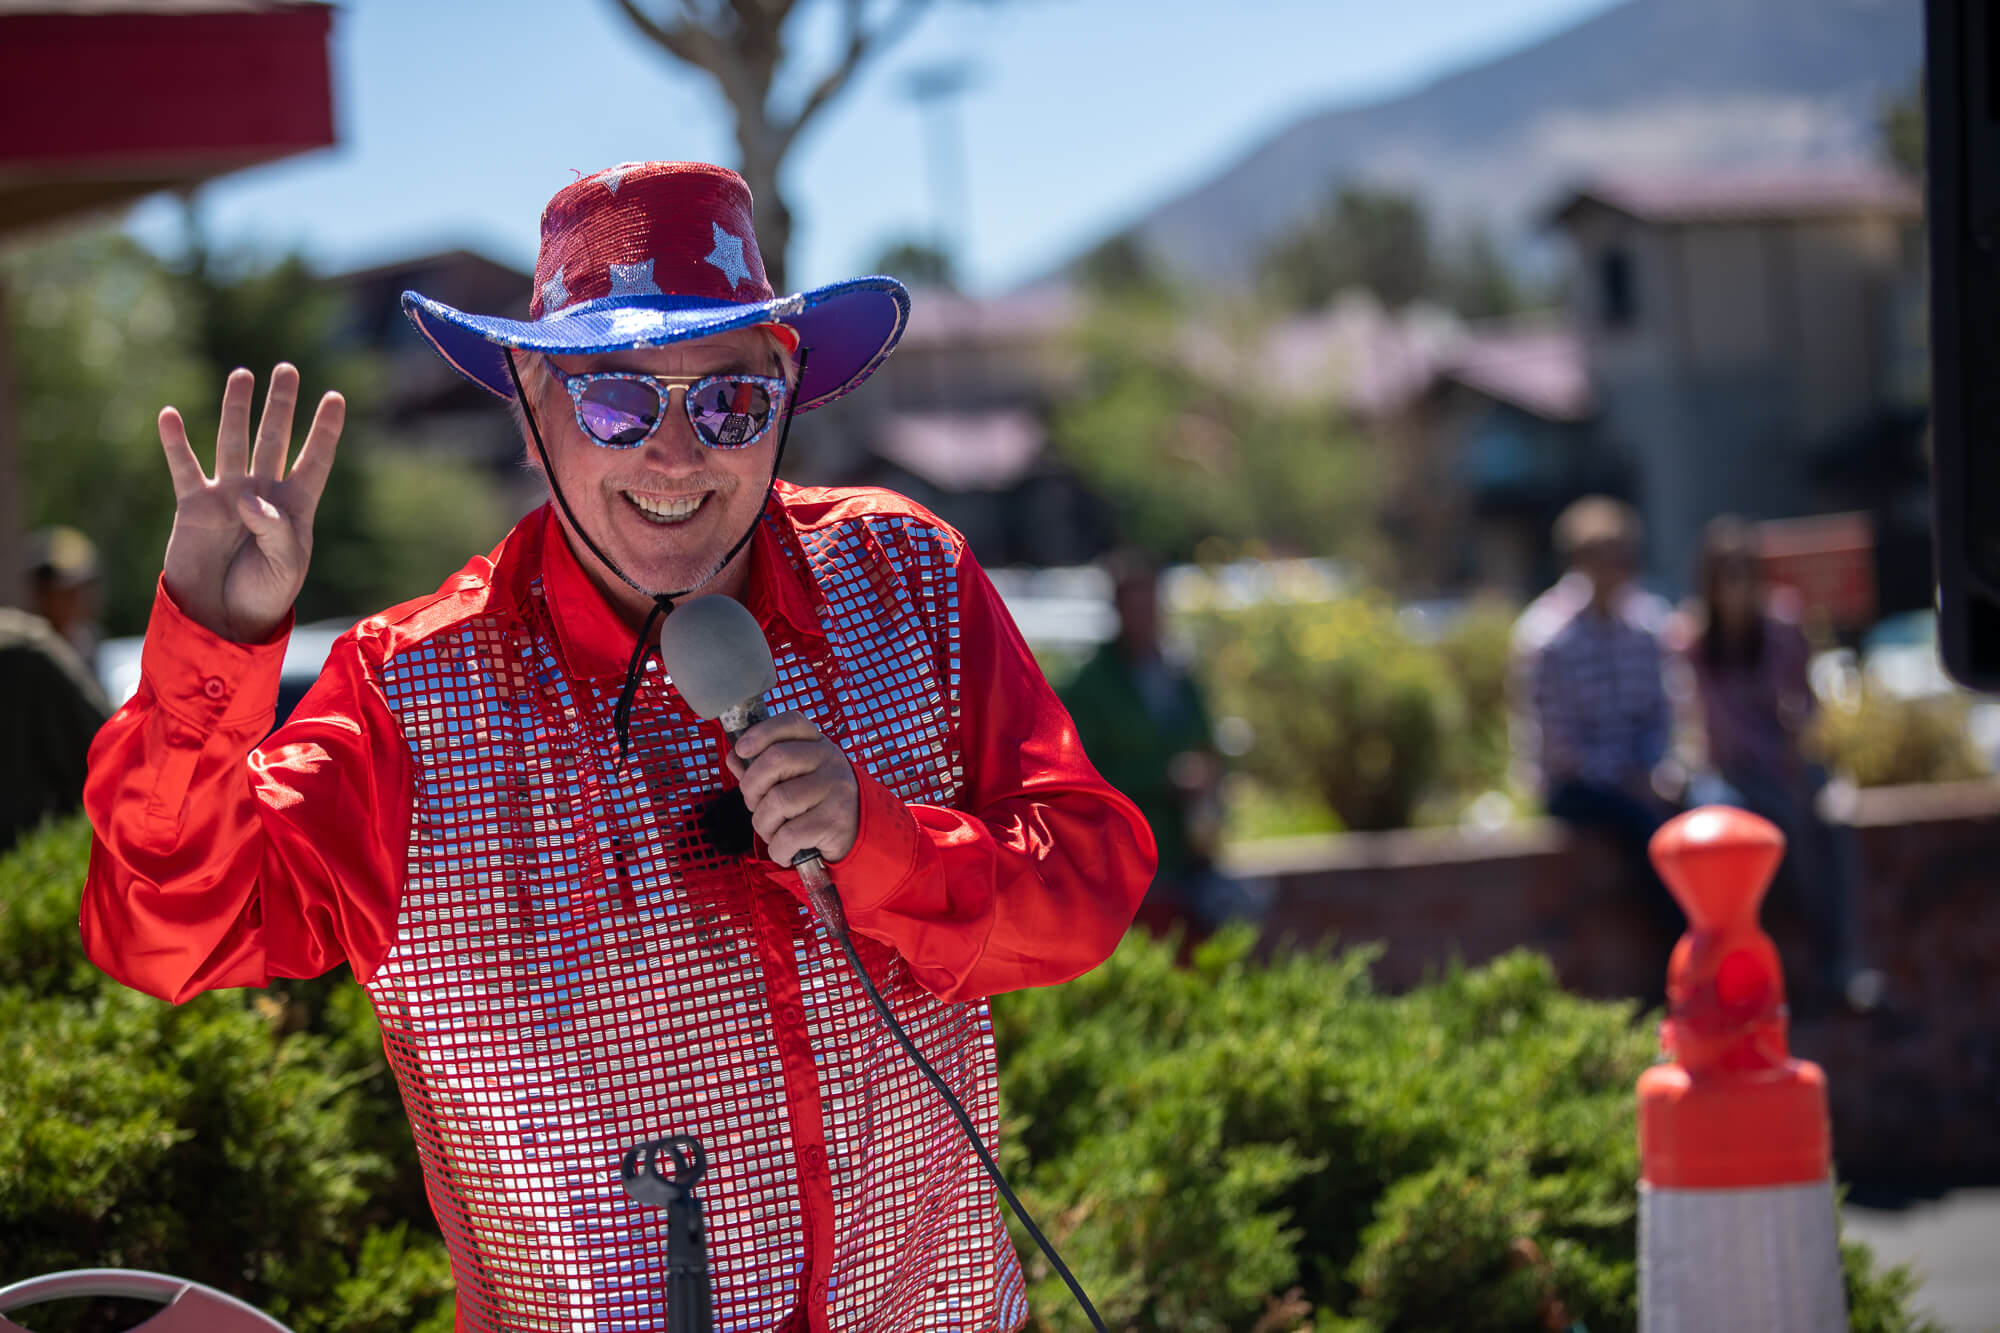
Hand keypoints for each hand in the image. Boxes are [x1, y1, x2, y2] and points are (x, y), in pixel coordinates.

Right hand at [159, 364, 344, 642]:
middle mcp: (261, 493)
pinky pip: (184, 468)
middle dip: (280, 406)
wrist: (222, 618)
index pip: (314, 460)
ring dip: (236, 410)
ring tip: (242, 375)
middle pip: (274, 439)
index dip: (324, 430)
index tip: (335, 397)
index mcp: (294, 508)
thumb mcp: (283, 565)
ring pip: (233, 443)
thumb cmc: (263, 595)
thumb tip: (248, 497)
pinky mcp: (194, 505)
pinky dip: (175, 443)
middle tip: (287, 369)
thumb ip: (274, 530)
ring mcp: (227, 496)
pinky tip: (169, 415)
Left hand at [727, 712, 859, 867]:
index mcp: (818, 744)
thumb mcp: (796, 777)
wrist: (858, 833)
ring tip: (771, 832)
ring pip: (778, 800)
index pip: (791, 722)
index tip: (742, 750)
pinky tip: (783, 850)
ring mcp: (835, 790)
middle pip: (776, 759)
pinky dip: (777, 848)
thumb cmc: (817, 802)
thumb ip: (763, 766)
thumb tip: (734, 758)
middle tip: (754, 804)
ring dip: (762, 824)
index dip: (761, 732)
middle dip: (752, 787)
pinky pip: (789, 834)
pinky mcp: (835, 821)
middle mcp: (830, 761)